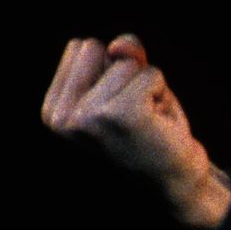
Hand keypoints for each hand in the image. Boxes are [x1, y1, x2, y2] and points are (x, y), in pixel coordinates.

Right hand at [41, 34, 217, 224]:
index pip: (81, 48)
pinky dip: (163, 94)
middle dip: (126, 75)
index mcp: (54, 111)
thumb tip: (120, 46)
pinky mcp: (122, 114)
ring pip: (127, 63)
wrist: (176, 183)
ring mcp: (90, 116)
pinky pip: (151, 74)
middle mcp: (64, 117)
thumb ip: (119, 57)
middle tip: (137, 114)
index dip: (110, 71)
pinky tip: (160, 124)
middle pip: (97, 48)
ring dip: (149, 88)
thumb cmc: (151, 134)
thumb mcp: (128, 87)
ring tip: (149, 122)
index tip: (119, 108)